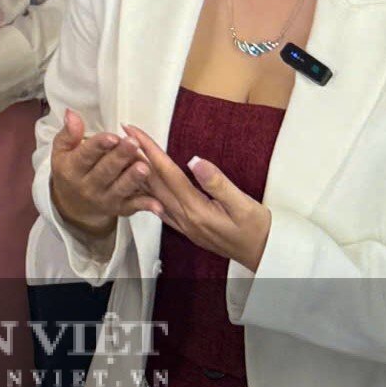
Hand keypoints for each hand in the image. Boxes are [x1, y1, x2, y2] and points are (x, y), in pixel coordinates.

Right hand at [49, 109, 161, 239]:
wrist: (73, 205)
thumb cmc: (70, 172)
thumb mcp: (62, 151)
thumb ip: (69, 133)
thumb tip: (71, 114)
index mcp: (72, 169)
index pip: (85, 155)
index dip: (99, 146)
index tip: (112, 137)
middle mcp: (88, 186)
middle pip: (105, 171)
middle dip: (120, 156)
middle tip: (133, 143)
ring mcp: (105, 199)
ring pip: (121, 188)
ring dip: (133, 178)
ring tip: (144, 167)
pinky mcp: (119, 208)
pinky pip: (133, 206)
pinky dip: (146, 205)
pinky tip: (157, 202)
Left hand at [122, 124, 271, 271]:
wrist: (265, 256)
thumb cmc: (258, 229)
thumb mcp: (244, 205)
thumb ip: (218, 183)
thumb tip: (194, 160)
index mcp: (196, 208)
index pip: (166, 173)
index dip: (148, 149)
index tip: (132, 130)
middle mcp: (184, 217)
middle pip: (154, 182)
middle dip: (135, 156)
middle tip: (120, 135)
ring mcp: (184, 225)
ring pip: (153, 195)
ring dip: (137, 172)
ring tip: (123, 154)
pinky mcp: (187, 228)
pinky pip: (159, 207)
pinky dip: (146, 192)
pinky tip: (140, 186)